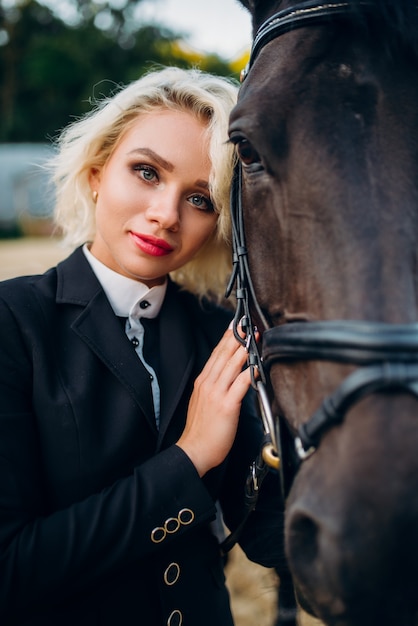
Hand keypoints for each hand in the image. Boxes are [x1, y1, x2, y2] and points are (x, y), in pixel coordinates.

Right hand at [176, 325, 252, 476]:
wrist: (194, 450)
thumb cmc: (201, 430)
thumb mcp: (202, 401)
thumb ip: (214, 386)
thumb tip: (228, 375)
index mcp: (203, 382)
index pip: (216, 354)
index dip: (227, 338)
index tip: (236, 325)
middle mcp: (208, 384)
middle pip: (224, 354)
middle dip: (236, 337)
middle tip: (247, 322)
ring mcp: (216, 393)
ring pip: (232, 365)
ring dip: (244, 349)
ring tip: (253, 336)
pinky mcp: (226, 405)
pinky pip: (240, 385)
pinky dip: (249, 373)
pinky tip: (256, 365)